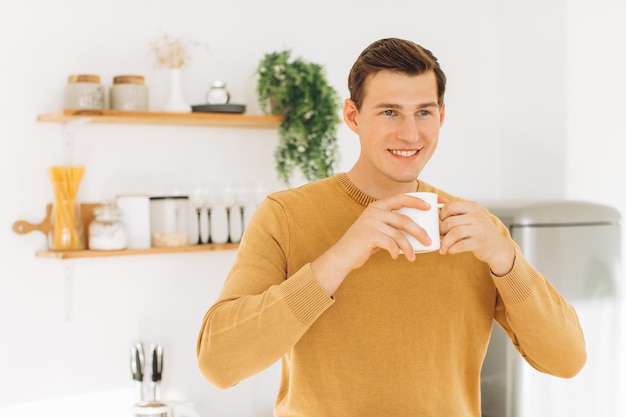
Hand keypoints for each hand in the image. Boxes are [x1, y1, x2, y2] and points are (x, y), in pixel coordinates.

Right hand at [311, 193, 432, 294]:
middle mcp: (373, 211)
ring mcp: (370, 223)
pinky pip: (390, 244)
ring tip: (412, 257)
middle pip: (404, 220)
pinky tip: (395, 257)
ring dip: (408, 247)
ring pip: (399, 234)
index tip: (430, 207)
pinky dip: (396, 252)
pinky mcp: (368, 235)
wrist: (342, 255)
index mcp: (376, 206)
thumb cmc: (363, 244)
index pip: (400, 198)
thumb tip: (417, 229)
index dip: (416, 201)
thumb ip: (391, 224)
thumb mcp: (376, 228)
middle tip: (429, 241)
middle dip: (419, 231)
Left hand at [438, 197, 514, 275]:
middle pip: (450, 221)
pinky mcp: (480, 242)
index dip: (442, 215)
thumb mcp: (471, 216)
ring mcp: (479, 229)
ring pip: (454, 233)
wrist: (498, 247)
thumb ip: (456, 209)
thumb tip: (439, 199)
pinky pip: (460, 245)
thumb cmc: (480, 231)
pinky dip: (452, 249)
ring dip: (445, 242)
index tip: (441, 222)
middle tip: (440, 236)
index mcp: (473, 207)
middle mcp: (477, 216)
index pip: (451, 206)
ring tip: (443, 247)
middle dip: (441, 230)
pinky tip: (450, 250)